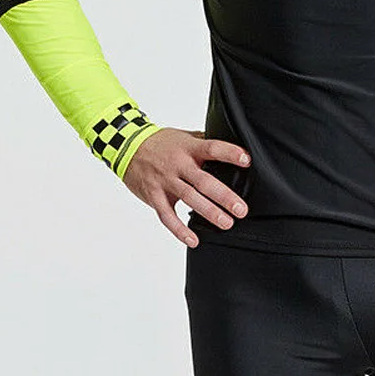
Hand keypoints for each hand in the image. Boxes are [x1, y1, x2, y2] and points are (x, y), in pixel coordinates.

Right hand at [121, 127, 250, 246]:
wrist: (128, 146)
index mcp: (189, 147)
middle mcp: (178, 164)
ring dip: (209, 213)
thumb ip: (204, 142)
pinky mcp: (154, 196)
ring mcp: (165, 181)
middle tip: (241, 209)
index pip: (212, 148)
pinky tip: (193, 240)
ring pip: (189, 199)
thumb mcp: (184, 135)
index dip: (229, 153)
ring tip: (226, 223)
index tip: (246, 160)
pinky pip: (167, 216)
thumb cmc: (161, 142)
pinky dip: (179, 230)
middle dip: (224, 196)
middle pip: (203, 181)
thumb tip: (229, 146)